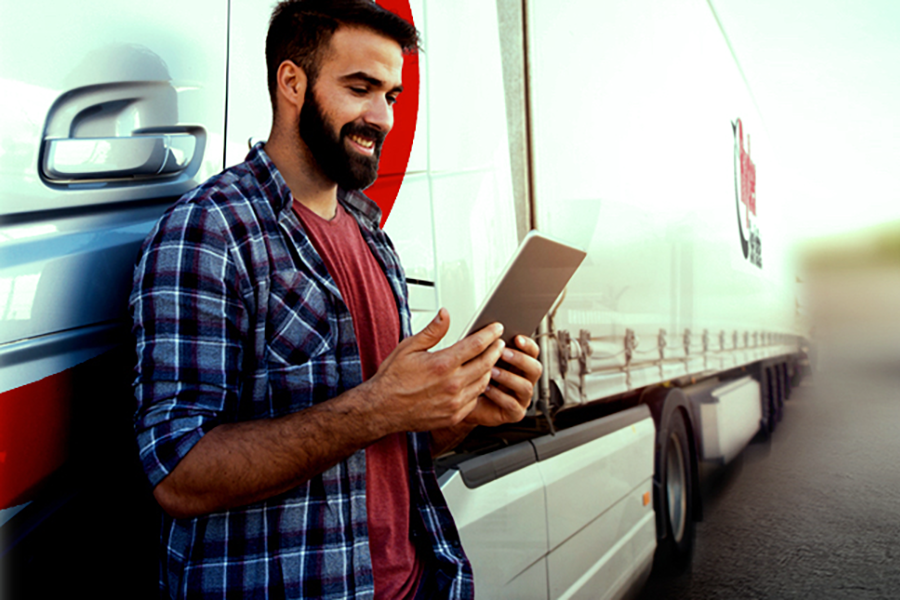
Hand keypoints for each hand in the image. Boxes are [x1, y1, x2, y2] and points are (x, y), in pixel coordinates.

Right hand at [366, 308, 505, 432]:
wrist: (382, 409)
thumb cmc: (392, 379)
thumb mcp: (409, 347)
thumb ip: (432, 331)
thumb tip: (445, 314)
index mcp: (442, 364)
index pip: (476, 345)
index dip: (490, 334)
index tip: (496, 328)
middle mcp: (452, 384)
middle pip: (486, 363)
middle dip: (496, 350)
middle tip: (499, 343)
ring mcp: (455, 402)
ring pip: (484, 382)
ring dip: (490, 369)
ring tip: (489, 360)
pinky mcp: (454, 416)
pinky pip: (475, 399)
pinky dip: (479, 388)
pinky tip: (476, 381)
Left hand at [463, 334, 541, 427]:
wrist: (463, 403)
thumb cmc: (473, 378)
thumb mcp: (480, 359)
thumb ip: (488, 347)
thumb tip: (489, 331)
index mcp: (520, 364)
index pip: (533, 351)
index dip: (528, 344)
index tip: (516, 337)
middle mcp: (525, 380)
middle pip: (535, 368)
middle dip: (520, 359)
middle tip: (502, 353)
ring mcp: (522, 398)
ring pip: (526, 386)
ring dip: (508, 377)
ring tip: (491, 371)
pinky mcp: (515, 413)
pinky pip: (513, 405)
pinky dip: (499, 396)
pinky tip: (486, 388)